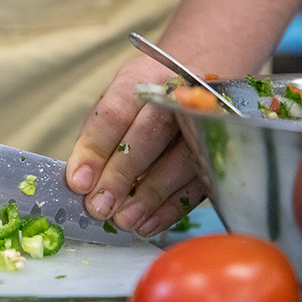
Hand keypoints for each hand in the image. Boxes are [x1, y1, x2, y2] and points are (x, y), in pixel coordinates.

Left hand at [66, 55, 206, 236]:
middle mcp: (178, 93)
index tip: (79, 182)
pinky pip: (200, 182)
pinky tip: (149, 223)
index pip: (116, 112)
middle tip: (100, 207)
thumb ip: (97, 139)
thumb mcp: (115, 105)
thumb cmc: (146, 101)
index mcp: (142, 78)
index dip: (96, 149)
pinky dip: (172, 207)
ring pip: (181, 158)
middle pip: (151, 133)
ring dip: (149, 196)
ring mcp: (207, 119)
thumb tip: (81, 181)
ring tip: (124, 220)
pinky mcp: (222, 150)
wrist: (201, 79)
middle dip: (122, 175)